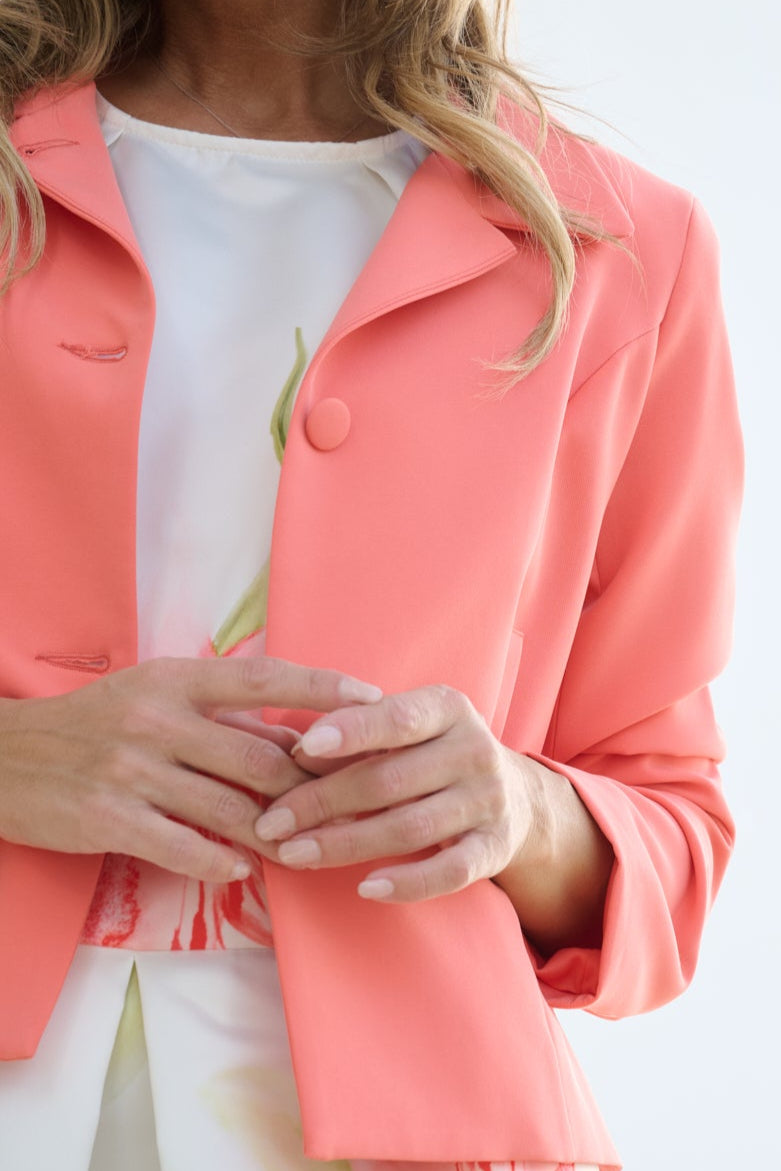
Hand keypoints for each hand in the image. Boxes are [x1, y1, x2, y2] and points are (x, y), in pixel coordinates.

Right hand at [0, 657, 381, 884]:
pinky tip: (243, 868)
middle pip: (258, 756)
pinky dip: (222, 861)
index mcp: (173, 679)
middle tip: (354, 806)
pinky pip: (184, 846)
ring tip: (310, 849)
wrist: (7, 758)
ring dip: (278, 834)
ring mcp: (132, 768)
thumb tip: (297, 738)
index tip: (373, 699)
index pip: (262, 678)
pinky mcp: (110, 817)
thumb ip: (221, 717)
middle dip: (311, 788)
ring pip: (230, 806)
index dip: (322, 689)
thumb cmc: (94, 724)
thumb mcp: (153, 697)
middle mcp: (157, 718)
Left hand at [254, 685, 539, 902]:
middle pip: (391, 780)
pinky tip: (366, 887)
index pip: (397, 718)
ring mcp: (488, 800)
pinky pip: (449, 872)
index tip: (301, 747)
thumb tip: (294, 753)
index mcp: (448, 708)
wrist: (516, 795)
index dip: (351, 731)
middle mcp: (474, 750)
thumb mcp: (408, 728)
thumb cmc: (434, 754)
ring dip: (346, 844)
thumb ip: (360, 735)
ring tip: (295, 855)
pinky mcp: (495, 847)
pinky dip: (408, 882)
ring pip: (410, 827)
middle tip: (271, 822)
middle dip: (323, 802)